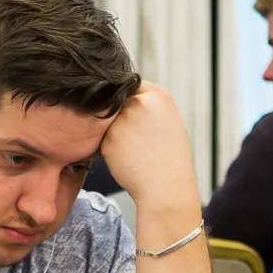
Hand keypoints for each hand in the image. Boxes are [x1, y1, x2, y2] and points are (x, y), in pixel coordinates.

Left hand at [100, 81, 198, 207]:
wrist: (165, 187)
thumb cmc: (169, 158)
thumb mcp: (168, 121)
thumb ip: (148, 106)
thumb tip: (123, 97)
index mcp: (158, 96)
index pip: (132, 85)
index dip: (128, 99)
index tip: (129, 112)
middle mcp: (139, 103)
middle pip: (117, 102)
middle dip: (119, 116)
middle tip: (133, 137)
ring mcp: (122, 120)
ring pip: (108, 121)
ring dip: (113, 132)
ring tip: (133, 149)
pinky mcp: (108, 138)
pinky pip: (103, 138)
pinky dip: (110, 148)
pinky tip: (127, 158)